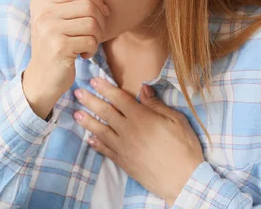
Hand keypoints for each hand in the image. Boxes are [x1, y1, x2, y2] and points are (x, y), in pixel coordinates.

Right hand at [23, 0, 110, 118]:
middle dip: (100, 21)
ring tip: (89, 45)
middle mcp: (42, 12)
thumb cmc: (54, 46)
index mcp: (41, 2)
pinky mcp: (59, 46)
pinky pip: (91, 41)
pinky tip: (83, 55)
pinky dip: (92, 50)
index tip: (103, 14)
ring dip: (97, 37)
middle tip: (97, 34)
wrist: (41, 79)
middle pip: (88, 5)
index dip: (97, 1)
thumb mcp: (54, 20)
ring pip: (92, 23)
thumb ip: (65, 0)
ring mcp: (49, 29)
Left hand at [73, 78, 203, 204]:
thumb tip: (143, 88)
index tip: (94, 81)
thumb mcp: (176, 120)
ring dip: (87, 121)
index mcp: (141, 117)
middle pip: (105, 112)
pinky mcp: (124, 162)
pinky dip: (96, 144)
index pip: (119, 98)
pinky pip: (106, 150)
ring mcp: (124, 147)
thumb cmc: (184, 147)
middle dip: (90, 101)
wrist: (183, 179)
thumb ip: (156, 104)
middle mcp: (128, 131)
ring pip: (101, 131)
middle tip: (77, 92)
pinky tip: (89, 139)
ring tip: (76, 114)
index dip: (105, 88)